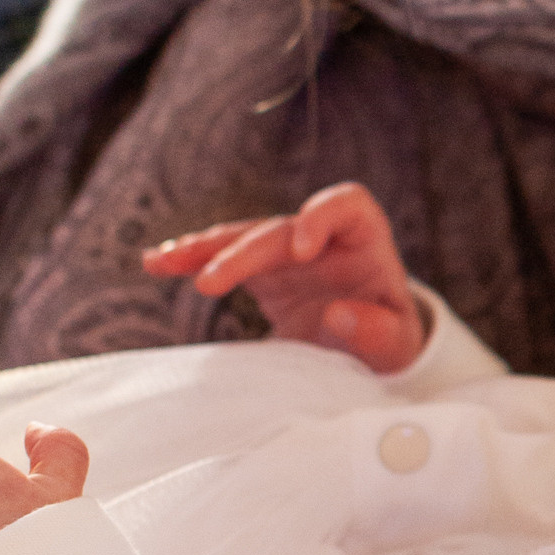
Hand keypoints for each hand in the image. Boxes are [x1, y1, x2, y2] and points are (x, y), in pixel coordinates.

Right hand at [143, 182, 426, 373]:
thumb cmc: (390, 340)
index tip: (302, 249)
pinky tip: (157, 262)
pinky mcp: (263, 270)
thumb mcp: (397, 344)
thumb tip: (338, 314)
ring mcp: (288, 250)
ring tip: (165, 260)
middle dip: (245, 252)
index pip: (346, 205)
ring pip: (243, 237)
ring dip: (205, 248)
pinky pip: (224, 257)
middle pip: (279, 229)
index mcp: (365, 241)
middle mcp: (323, 237)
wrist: (370, 350)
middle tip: (212, 282)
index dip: (321, 216)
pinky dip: (193, 258)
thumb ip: (376, 331)